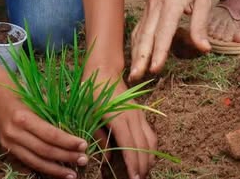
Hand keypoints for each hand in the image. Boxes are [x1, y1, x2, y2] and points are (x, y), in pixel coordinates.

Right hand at [0, 84, 88, 178]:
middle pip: (45, 150)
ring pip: (36, 161)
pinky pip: (28, 162)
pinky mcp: (7, 149)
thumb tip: (76, 124)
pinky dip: (44, 168)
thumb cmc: (21, 94)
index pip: (50, 134)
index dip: (68, 142)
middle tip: (83, 160)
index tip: (84, 144)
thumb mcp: (36, 98)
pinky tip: (57, 171)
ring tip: (73, 174)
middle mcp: (15, 132)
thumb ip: (53, 112)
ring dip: (56, 169)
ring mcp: (9, 143)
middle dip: (66, 156)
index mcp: (23, 117)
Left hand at [83, 59, 158, 178]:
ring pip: (150, 140)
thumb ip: (98, 137)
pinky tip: (147, 157)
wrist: (104, 71)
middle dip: (143, 166)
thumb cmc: (92, 93)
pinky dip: (151, 147)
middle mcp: (133, 117)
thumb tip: (106, 159)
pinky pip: (150, 133)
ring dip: (149, 158)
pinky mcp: (141, 113)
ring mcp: (139, 114)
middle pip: (143, 146)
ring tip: (144, 172)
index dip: (133, 164)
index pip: (130, 146)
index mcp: (119, 118)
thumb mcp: (88, 115)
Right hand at [129, 0, 211, 79]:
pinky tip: (134, 59)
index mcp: (171, 4)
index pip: (163, 31)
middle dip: (140, 58)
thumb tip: (204, 48)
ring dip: (135, 55)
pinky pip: (138, 31)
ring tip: (132, 74)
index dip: (159, 51)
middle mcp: (156, 8)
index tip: (155, 68)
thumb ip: (200, 25)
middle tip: (136, 77)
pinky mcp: (145, 12)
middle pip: (145, 36)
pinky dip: (134, 46)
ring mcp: (148, 10)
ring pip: (138, 35)